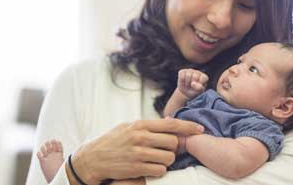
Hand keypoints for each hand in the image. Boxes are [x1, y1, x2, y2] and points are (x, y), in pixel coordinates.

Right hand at [69, 118, 203, 183]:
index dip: (188, 126)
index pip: (171, 124)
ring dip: (167, 160)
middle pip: (173, 142)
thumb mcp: (128, 127)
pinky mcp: (137, 168)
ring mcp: (139, 153)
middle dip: (175, 148)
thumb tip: (170, 121)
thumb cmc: (112, 141)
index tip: (200, 129)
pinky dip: (159, 170)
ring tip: (156, 159)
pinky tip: (150, 167)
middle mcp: (141, 137)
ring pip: (169, 158)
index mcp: (140, 124)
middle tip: (169, 150)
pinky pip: (160, 170)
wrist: (93, 158)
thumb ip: (148, 125)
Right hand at [177, 69, 208, 98]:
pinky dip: (182, 81)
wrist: (185, 92)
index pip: (204, 78)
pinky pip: (182, 76)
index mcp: (203, 77)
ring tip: (188, 85)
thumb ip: (199, 88)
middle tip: (192, 86)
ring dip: (187, 83)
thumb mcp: (199, 92)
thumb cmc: (194, 91)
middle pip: (195, 76)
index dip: (200, 84)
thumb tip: (192, 83)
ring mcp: (190, 71)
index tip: (198, 87)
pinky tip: (183, 82)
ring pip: (188, 75)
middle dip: (192, 84)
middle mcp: (197, 72)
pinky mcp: (182, 71)